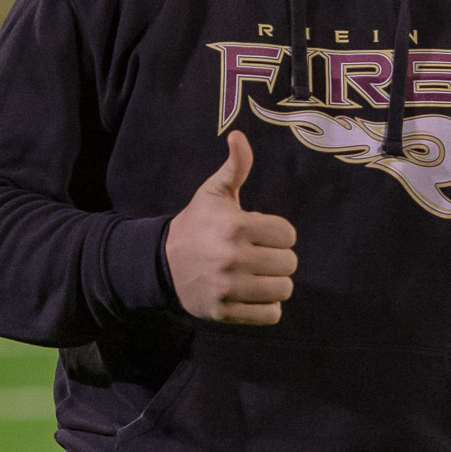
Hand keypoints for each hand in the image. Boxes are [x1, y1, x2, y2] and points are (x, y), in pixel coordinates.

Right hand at [163, 131, 297, 323]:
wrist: (161, 263)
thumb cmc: (197, 225)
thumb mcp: (213, 193)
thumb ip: (234, 167)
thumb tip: (239, 136)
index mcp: (235, 226)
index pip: (288, 235)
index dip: (278, 234)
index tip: (262, 234)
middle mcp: (232, 258)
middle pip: (289, 264)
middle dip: (278, 258)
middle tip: (260, 255)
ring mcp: (228, 288)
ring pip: (283, 290)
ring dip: (275, 283)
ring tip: (259, 275)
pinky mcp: (224, 312)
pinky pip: (270, 315)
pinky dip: (268, 307)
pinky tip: (254, 295)